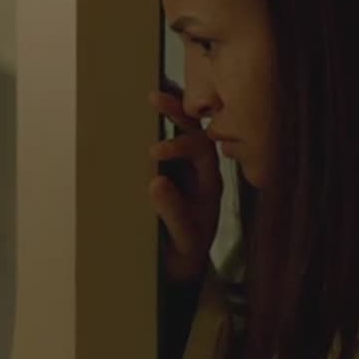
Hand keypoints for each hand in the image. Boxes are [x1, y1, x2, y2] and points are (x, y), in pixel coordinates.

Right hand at [150, 86, 222, 282]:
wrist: (181, 266)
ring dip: (170, 110)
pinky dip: (161, 120)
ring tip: (152, 93)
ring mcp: (185, 167)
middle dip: (178, 113)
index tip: (155, 152)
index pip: (201, 151)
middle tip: (155, 99)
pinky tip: (149, 105)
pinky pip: (168, 137)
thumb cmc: (184, 253)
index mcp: (209, 183)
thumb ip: (173, 214)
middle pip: (196, 130)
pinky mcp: (169, 168)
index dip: (180, 145)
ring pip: (184, 129)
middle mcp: (200, 169)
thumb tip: (157, 182)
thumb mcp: (182, 240)